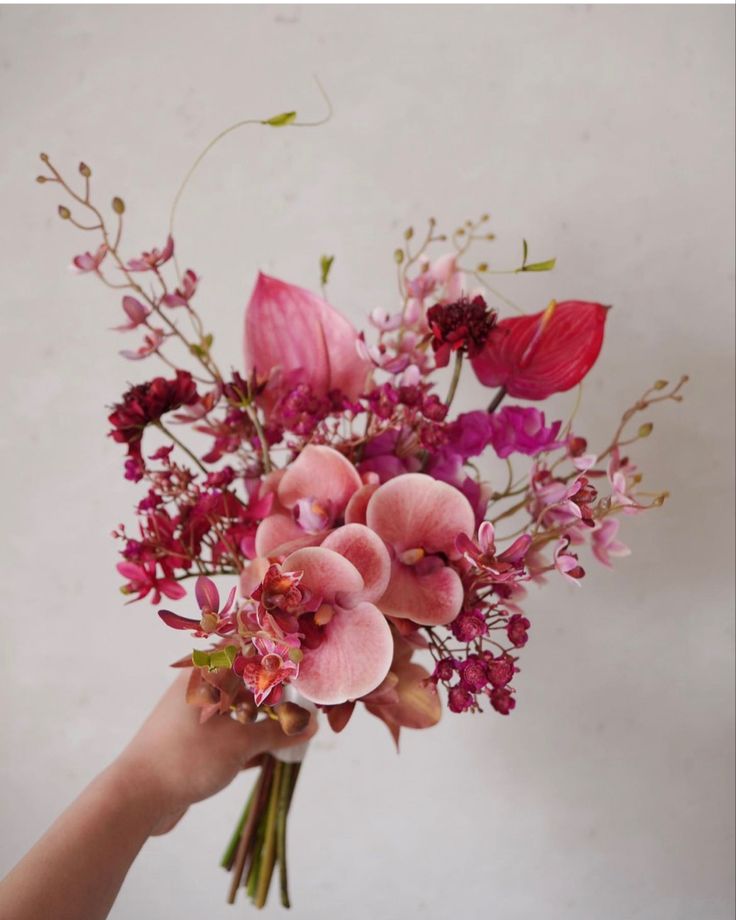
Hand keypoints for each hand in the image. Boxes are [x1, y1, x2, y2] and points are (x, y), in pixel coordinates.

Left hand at [111, 670, 316, 834]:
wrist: (135, 798)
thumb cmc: (186, 758)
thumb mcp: (239, 743)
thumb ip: (277, 731)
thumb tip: (311, 724)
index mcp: (204, 675)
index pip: (245, 648)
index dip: (274, 653)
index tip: (303, 664)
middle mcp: (198, 689)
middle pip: (244, 680)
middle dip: (274, 692)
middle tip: (305, 703)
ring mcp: (194, 716)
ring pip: (236, 708)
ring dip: (262, 718)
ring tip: (291, 730)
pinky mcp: (192, 741)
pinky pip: (227, 731)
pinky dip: (247, 738)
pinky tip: (268, 755)